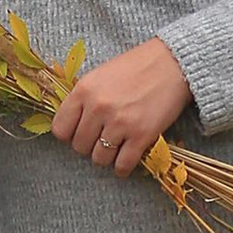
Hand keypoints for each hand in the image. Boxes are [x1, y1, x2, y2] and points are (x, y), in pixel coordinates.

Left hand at [50, 39, 192, 177]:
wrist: (173, 63)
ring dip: (106, 157)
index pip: (60, 129)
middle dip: (89, 146)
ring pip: (99, 159)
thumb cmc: (136, 67)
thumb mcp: (100, 75)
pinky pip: (123, 165)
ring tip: (115, 148)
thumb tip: (73, 126)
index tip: (79, 134)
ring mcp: (119, 123)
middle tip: (101, 139)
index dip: (69, 135)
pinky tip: (125, 162)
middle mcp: (98, 108)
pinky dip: (122, 168)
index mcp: (84, 91)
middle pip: (79, 147)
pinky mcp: (141, 136)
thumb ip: (84, 99)